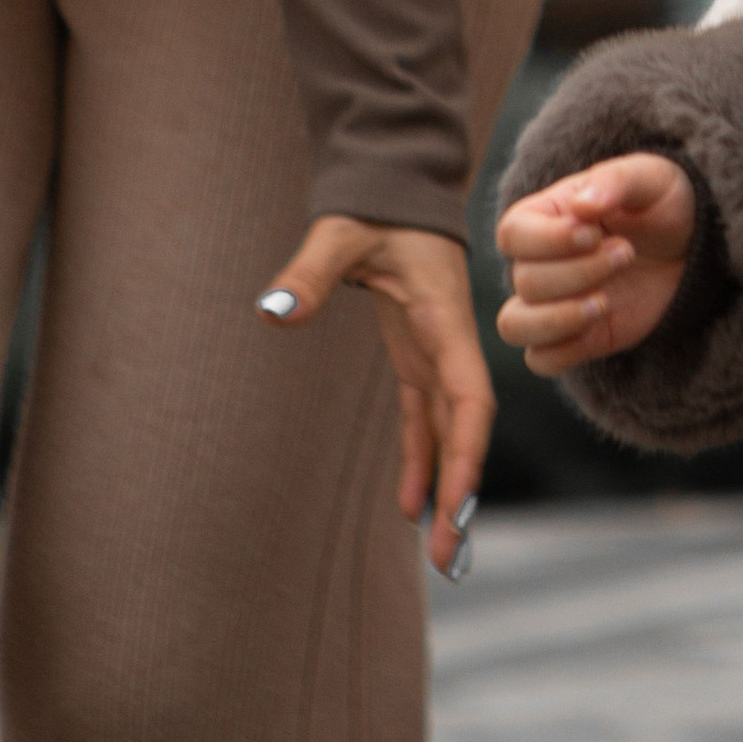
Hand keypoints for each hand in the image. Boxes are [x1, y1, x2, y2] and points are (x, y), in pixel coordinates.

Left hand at [257, 219, 492, 576]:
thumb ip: (311, 271)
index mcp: (445, 319)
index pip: (468, 397)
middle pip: (465, 428)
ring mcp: (436, 352)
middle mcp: (449, 344)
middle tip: (449, 558)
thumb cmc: (374, 206)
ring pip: (449, 430)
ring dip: (446, 487)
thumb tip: (274, 311)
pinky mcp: (417, 355)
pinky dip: (421, 461)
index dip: (467, 453)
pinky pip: (425, 419)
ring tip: (440, 551)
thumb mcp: (341, 235)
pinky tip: (410, 505)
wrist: (395, 183)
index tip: (458, 504)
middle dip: (461, 492)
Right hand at [496, 153, 696, 375]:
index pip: (513, 233)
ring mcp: (553, 303)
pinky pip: (541, 360)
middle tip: (626, 253)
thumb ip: (613, 182)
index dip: (548, 239)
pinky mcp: (573, 338)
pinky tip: (602, 323)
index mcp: (546, 216)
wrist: (692, 248)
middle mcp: (539, 261)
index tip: (594, 233)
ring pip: (514, 325)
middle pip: (524, 280)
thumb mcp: (649, 178)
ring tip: (605, 302)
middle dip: (578, 272)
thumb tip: (580, 205)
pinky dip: (564, 351)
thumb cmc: (663, 205)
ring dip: (559, 318)